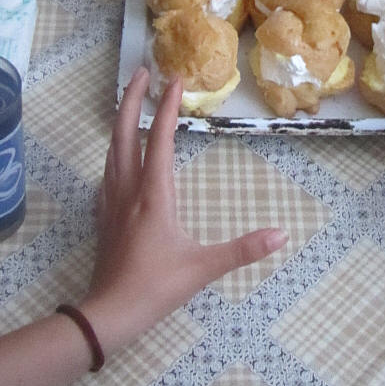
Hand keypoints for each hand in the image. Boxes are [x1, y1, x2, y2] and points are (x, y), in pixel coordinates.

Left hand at [80, 69, 287, 354]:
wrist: (108, 313)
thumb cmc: (155, 288)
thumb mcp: (203, 268)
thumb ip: (242, 250)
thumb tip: (281, 235)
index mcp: (153, 195)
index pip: (159, 139)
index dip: (167, 107)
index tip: (174, 80)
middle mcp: (127, 190)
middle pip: (124, 133)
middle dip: (132, 99)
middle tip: (141, 72)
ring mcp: (111, 202)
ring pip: (112, 151)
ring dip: (121, 122)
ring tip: (131, 104)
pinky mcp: (103, 217)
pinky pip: (107, 174)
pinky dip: (114, 153)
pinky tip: (119, 160)